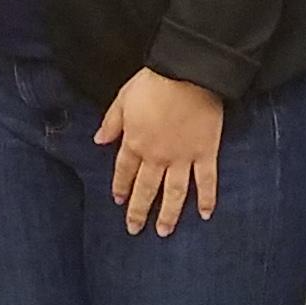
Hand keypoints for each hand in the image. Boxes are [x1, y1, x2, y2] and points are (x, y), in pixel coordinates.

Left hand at [94, 69, 224, 236]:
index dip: (120, 187)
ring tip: (164, 231)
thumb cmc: (154, 82)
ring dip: (169, 214)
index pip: (124, 172)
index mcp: (135, 142)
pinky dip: (207, 199)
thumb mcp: (123, 98)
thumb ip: (111, 123)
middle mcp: (157, 156)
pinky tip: (206, 214)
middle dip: (139, 211)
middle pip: (146, 189)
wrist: (188, 73)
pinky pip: (206, 181)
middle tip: (135, 229)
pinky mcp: (206, 153)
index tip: (119, 201)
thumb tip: (98, 141)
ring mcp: (182, 158)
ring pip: (174, 193)